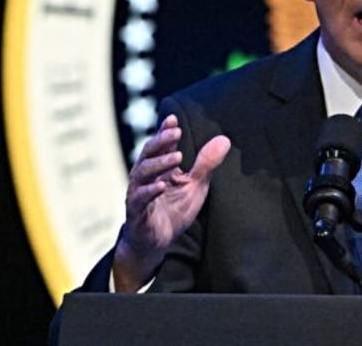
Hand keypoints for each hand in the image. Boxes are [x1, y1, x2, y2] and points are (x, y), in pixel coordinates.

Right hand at [112, 114, 230, 291]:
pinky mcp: (137, 212)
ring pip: (142, 173)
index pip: (160, 145)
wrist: (156, 242)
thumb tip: (224, 139)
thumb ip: (206, 164)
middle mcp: (145, 177)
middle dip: (161, 141)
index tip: (173, 118)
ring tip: (176, 156)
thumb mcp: (195, 186)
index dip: (164, 131)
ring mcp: (138, 193)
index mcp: (159, 168)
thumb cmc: (173, 210)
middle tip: (176, 132)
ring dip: (159, 163)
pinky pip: (140, 199)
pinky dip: (150, 191)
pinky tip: (161, 185)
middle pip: (148, 153)